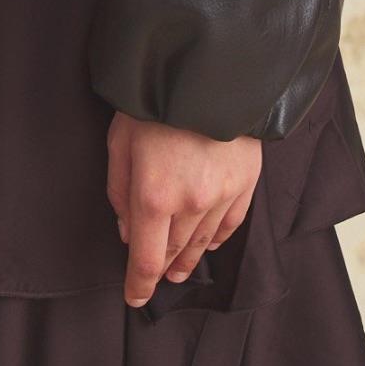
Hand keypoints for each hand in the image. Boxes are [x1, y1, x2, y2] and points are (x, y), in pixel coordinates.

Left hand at [106, 109, 262, 308]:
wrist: (208, 68)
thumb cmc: (154, 99)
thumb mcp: (119, 140)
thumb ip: (120, 191)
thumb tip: (127, 230)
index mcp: (154, 196)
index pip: (145, 260)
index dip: (138, 284)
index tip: (134, 297)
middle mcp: (190, 204)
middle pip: (174, 253)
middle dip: (162, 268)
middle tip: (156, 277)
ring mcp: (222, 195)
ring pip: (202, 242)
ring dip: (189, 258)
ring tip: (180, 270)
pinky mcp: (245, 182)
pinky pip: (231, 224)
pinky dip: (217, 239)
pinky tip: (209, 244)